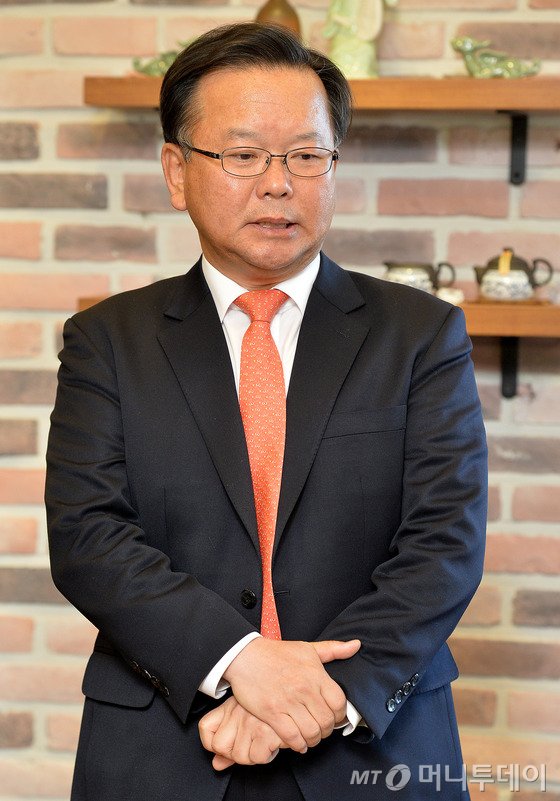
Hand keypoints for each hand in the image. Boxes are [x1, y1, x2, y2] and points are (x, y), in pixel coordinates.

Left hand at [199, 696, 286, 770]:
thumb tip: (217, 764)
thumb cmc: (272, 709)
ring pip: (239, 757)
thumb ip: (230, 741)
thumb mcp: (246, 719)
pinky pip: (257, 758)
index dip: (212, 744)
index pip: (205, 727)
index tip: (227, 745)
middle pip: (220, 746)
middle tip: (251, 744)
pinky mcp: (266, 731)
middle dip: (236, 753)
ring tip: (264, 741)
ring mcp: (251, 721)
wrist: (299, 701)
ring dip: (254, 755)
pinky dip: (267, 756)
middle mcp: (238, 712)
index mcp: (230, 706)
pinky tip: (274, 743)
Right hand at [223, 638, 359, 753]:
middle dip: (327, 730)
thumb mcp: (307, 648)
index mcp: (315, 674)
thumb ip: (333, 649)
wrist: (245, 656)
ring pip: (311, 732)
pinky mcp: (272, 713)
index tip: (335, 717)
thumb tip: (356, 646)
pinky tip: (298, 743)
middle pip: (326, 721)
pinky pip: (291, 737)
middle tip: (322, 729)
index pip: (339, 703)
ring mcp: (288, 702)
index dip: (340, 715)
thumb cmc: (277, 652)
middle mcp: (304, 689)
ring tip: (310, 737)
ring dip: (313, 739)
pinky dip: (298, 744)